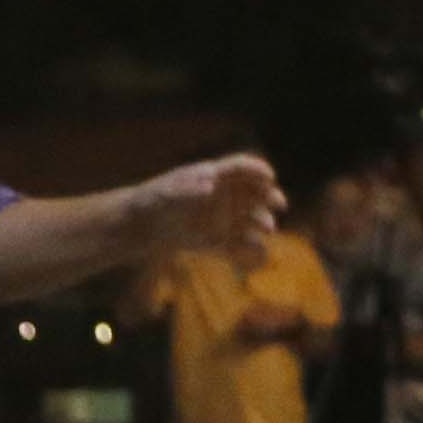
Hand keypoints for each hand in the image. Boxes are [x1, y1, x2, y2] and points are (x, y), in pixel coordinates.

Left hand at [145, 155, 286, 265]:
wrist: (142, 228)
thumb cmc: (153, 202)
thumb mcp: (168, 194)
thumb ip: (189, 189)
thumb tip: (211, 185)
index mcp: (214, 176)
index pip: (241, 167)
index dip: (258, 169)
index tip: (270, 177)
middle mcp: (225, 196)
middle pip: (255, 192)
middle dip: (270, 196)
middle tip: (279, 204)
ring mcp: (224, 219)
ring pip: (253, 220)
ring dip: (264, 222)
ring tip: (268, 229)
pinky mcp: (220, 242)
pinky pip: (242, 246)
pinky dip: (252, 251)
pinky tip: (260, 254)